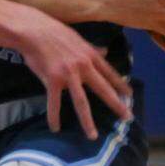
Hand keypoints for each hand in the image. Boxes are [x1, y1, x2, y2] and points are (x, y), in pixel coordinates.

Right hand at [16, 14, 132, 139]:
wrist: (34, 30)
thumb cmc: (54, 32)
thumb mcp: (78, 38)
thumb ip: (92, 48)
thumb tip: (106, 51)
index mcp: (90, 55)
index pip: (110, 73)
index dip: (121, 86)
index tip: (130, 96)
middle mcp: (83, 66)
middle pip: (103, 90)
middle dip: (116, 105)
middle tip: (127, 118)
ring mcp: (68, 74)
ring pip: (81, 102)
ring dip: (87, 121)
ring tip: (92, 135)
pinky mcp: (53, 80)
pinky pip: (54, 103)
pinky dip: (54, 117)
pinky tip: (55, 128)